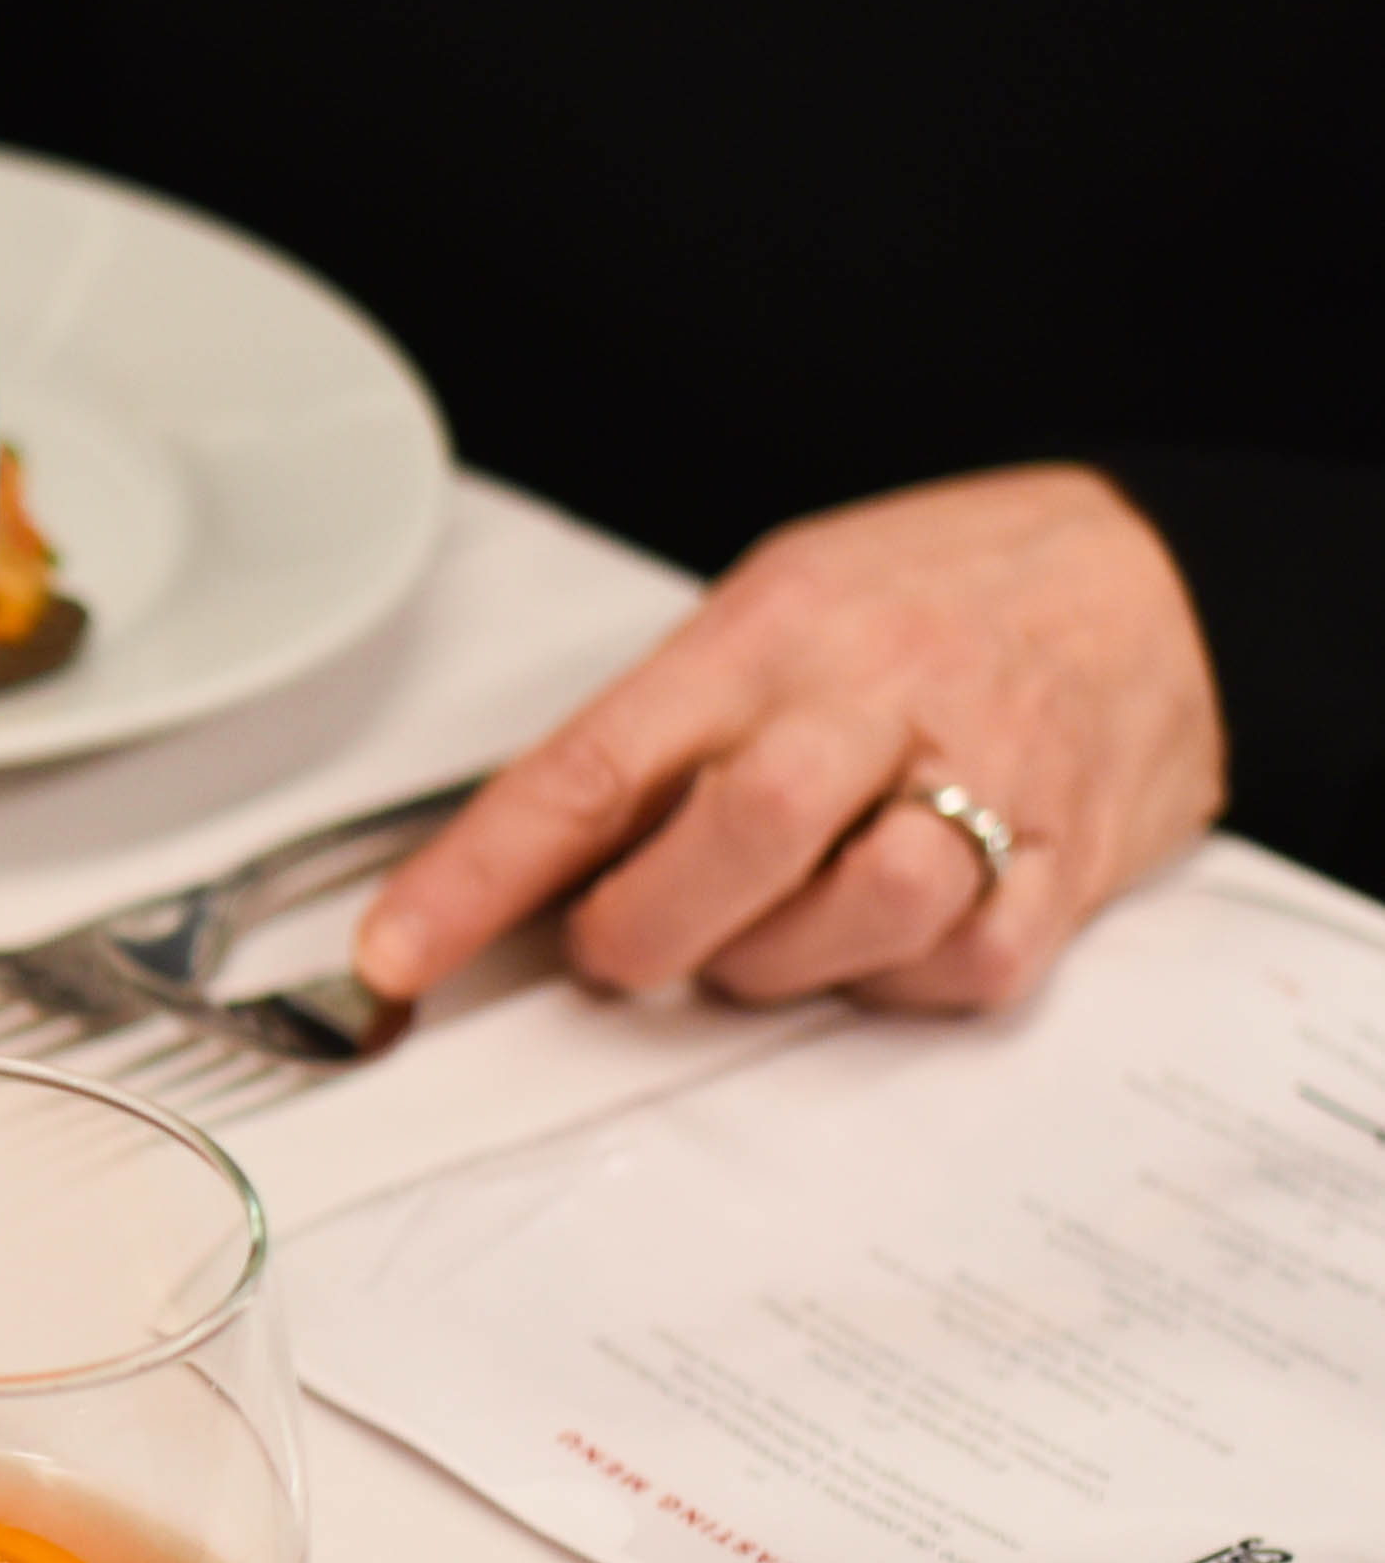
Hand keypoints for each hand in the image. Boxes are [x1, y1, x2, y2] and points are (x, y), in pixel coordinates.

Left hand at [357, 465, 1223, 1012]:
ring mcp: (987, 784)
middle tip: (620, 946)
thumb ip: (667, 725)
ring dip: (772, 964)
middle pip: (728, 844)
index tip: (396, 954)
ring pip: (849, 919)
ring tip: (766, 927)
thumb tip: (529, 856)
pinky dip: (890, 982)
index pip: (592, 766)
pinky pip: (950, 972)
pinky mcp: (1068, 872)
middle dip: (642, 931)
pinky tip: (879, 932)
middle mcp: (878, 698)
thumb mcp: (779, 607)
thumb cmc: (939, 596)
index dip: (478, 874)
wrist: (1165, 580)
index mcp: (773, 630)